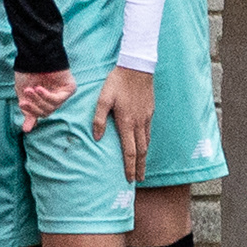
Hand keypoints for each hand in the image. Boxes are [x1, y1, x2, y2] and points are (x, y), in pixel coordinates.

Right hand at [14, 67, 76, 128]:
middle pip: (46, 112)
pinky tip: (40, 89)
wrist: (34, 55)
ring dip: (39, 100)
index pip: (40, 113)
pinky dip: (48, 96)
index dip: (31, 112)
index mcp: (44, 99)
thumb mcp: (23, 94)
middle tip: (25, 97)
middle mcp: (54, 97)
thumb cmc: (27, 72)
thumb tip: (26, 130)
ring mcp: (63, 93)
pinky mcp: (69, 88)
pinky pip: (58, 99)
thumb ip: (28, 111)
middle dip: (34, 105)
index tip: (23, 108)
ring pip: (52, 107)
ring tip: (31, 90)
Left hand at [91, 66, 155, 181]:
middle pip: (141, 151)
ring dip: (144, 157)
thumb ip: (99, 118)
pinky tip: (144, 145)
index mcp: (126, 122)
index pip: (129, 151)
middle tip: (139, 180)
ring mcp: (146, 117)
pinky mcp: (150, 111)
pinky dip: (147, 143)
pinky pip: (149, 132)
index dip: (129, 166)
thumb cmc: (117, 82)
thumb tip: (96, 137)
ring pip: (147, 142)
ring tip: (142, 167)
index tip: (129, 179)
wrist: (137, 67)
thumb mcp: (103, 98)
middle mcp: (139, 123)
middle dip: (139, 167)